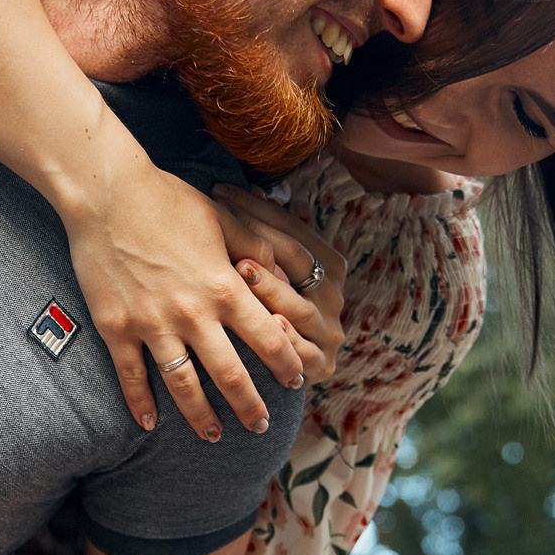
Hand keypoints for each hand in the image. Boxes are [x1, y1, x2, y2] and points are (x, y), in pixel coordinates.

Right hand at [62, 162, 305, 440]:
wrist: (105, 193)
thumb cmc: (166, 198)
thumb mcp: (223, 217)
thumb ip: (257, 250)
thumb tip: (288, 277)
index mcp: (224, 286)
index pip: (268, 338)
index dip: (286, 364)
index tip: (296, 381)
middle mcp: (193, 313)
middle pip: (231, 375)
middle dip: (250, 406)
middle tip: (260, 426)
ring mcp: (152, 324)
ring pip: (183, 385)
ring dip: (201, 416)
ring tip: (212, 435)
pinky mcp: (116, 328)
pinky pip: (131, 376)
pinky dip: (140, 403)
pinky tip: (148, 423)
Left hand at [212, 186, 347, 381]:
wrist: (285, 366)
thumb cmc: (271, 303)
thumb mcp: (273, 264)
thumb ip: (267, 231)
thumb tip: (251, 187)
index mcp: (329, 264)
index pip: (294, 228)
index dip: (258, 209)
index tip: (221, 190)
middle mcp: (333, 295)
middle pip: (299, 263)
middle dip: (262, 244)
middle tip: (227, 225)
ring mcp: (330, 331)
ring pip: (301, 307)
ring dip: (272, 290)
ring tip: (242, 273)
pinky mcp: (323, 365)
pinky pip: (306, 352)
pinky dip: (290, 340)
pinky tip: (272, 326)